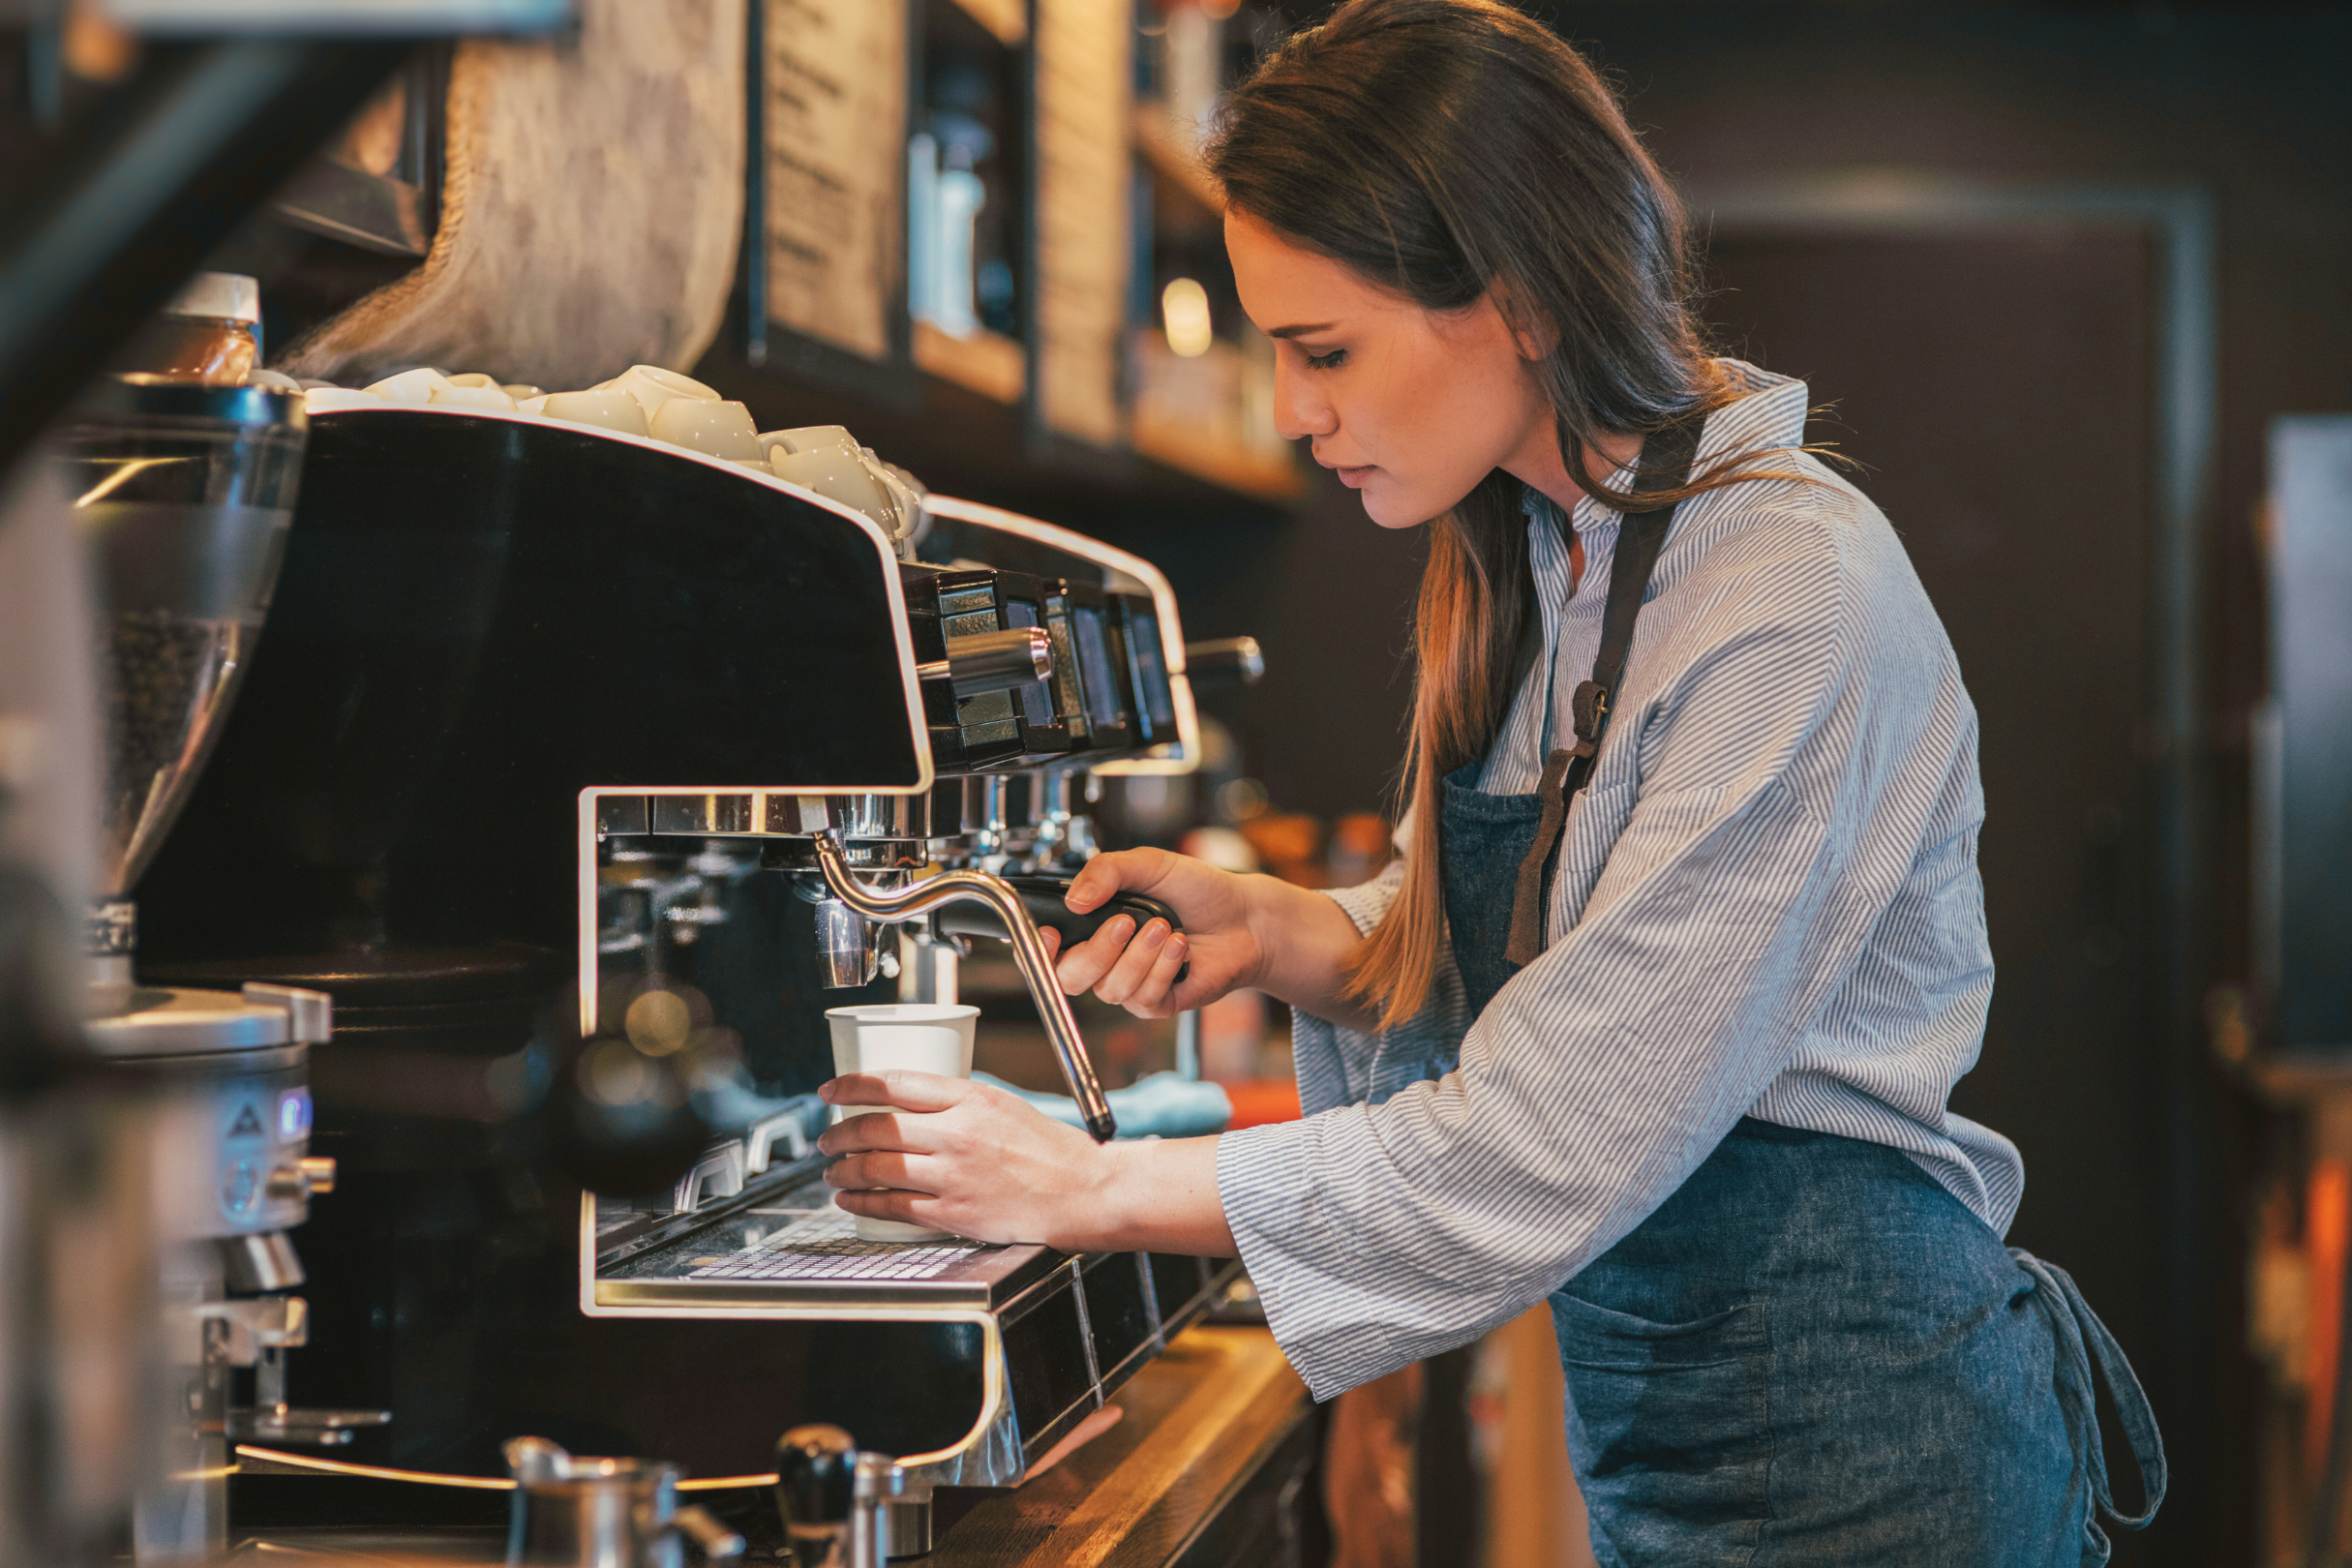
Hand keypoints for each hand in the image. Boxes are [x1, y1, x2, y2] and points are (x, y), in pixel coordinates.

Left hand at [818, 1071, 1112, 1245]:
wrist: (1079, 1192)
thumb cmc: (1046, 1149)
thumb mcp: (1001, 1105)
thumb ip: (955, 1103)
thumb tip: (905, 1104)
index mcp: (970, 1099)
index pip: (894, 1084)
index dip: (851, 1086)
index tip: (831, 1090)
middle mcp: (957, 1135)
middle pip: (876, 1128)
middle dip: (838, 1133)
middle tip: (827, 1138)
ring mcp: (953, 1176)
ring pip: (877, 1168)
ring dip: (843, 1170)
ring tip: (833, 1172)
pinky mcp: (953, 1213)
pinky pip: (892, 1207)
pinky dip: (862, 1203)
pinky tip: (852, 1201)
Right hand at [1040, 848, 1261, 1017]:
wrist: (1244, 917)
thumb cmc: (1197, 890)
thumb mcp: (1148, 865)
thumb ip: (1106, 872)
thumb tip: (1074, 899)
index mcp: (1093, 926)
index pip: (1047, 950)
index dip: (1040, 949)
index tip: (1054, 933)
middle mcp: (1106, 959)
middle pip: (1070, 977)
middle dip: (1097, 950)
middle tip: (1126, 922)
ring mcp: (1130, 984)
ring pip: (1110, 988)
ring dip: (1140, 955)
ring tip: (1166, 928)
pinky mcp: (1157, 1004)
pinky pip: (1143, 999)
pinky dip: (1163, 969)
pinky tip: (1181, 946)